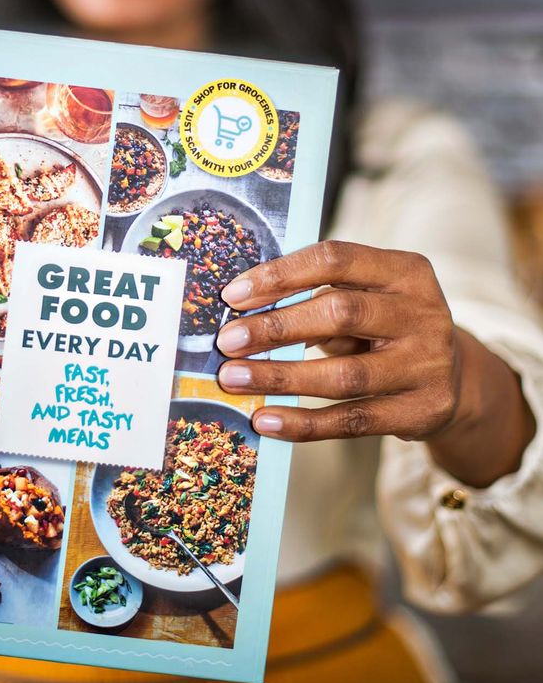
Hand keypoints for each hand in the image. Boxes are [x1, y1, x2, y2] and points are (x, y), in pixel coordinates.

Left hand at [216, 240, 533, 485]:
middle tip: (227, 341)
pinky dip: (303, 422)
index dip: (280, 275)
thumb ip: (320, 296)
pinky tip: (265, 419)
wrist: (455, 380)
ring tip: (234, 378)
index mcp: (406, 270)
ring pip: (344, 375)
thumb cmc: (386, 326)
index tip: (233, 295)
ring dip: (280, 377)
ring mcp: (428, 365)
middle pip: (339, 314)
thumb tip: (242, 312)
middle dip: (275, 327)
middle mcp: (424, 313)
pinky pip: (353, 420)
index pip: (335, 259)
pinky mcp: (423, 411)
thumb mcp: (368, 297)